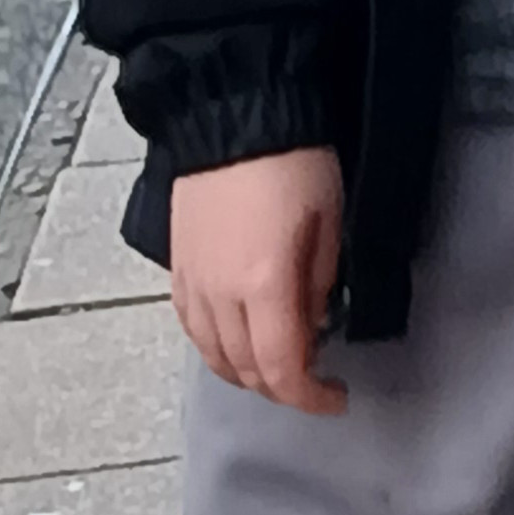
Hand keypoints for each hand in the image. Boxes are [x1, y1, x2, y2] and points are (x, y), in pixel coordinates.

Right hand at [170, 148, 345, 415]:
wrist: (234, 116)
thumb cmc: (295, 160)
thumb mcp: (329, 219)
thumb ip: (321, 282)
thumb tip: (313, 324)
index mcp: (264, 285)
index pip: (282, 368)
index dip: (310, 396)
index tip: (336, 399)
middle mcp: (220, 296)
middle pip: (246, 371)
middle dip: (282, 387)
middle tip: (314, 379)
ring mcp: (192, 284)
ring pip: (213, 357)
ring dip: (247, 374)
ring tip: (280, 364)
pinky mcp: (176, 269)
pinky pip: (192, 330)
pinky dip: (216, 349)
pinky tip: (236, 341)